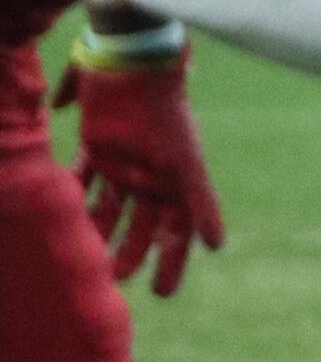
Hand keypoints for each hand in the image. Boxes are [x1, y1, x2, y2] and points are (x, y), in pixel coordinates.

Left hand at [55, 48, 223, 296]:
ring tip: (87, 257)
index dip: (171, 260)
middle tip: (117, 278)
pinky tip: (60, 215)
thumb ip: (200, 203)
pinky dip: (73, 195)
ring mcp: (123, 162)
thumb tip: (218, 246)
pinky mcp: (96, 146)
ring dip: (99, 233)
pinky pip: (81, 179)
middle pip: (142, 225)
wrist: (134, 69)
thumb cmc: (165, 119)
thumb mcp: (185, 165)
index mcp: (177, 181)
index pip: (176, 230)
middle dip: (131, 253)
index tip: (162, 293)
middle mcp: (151, 176)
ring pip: (109, 209)